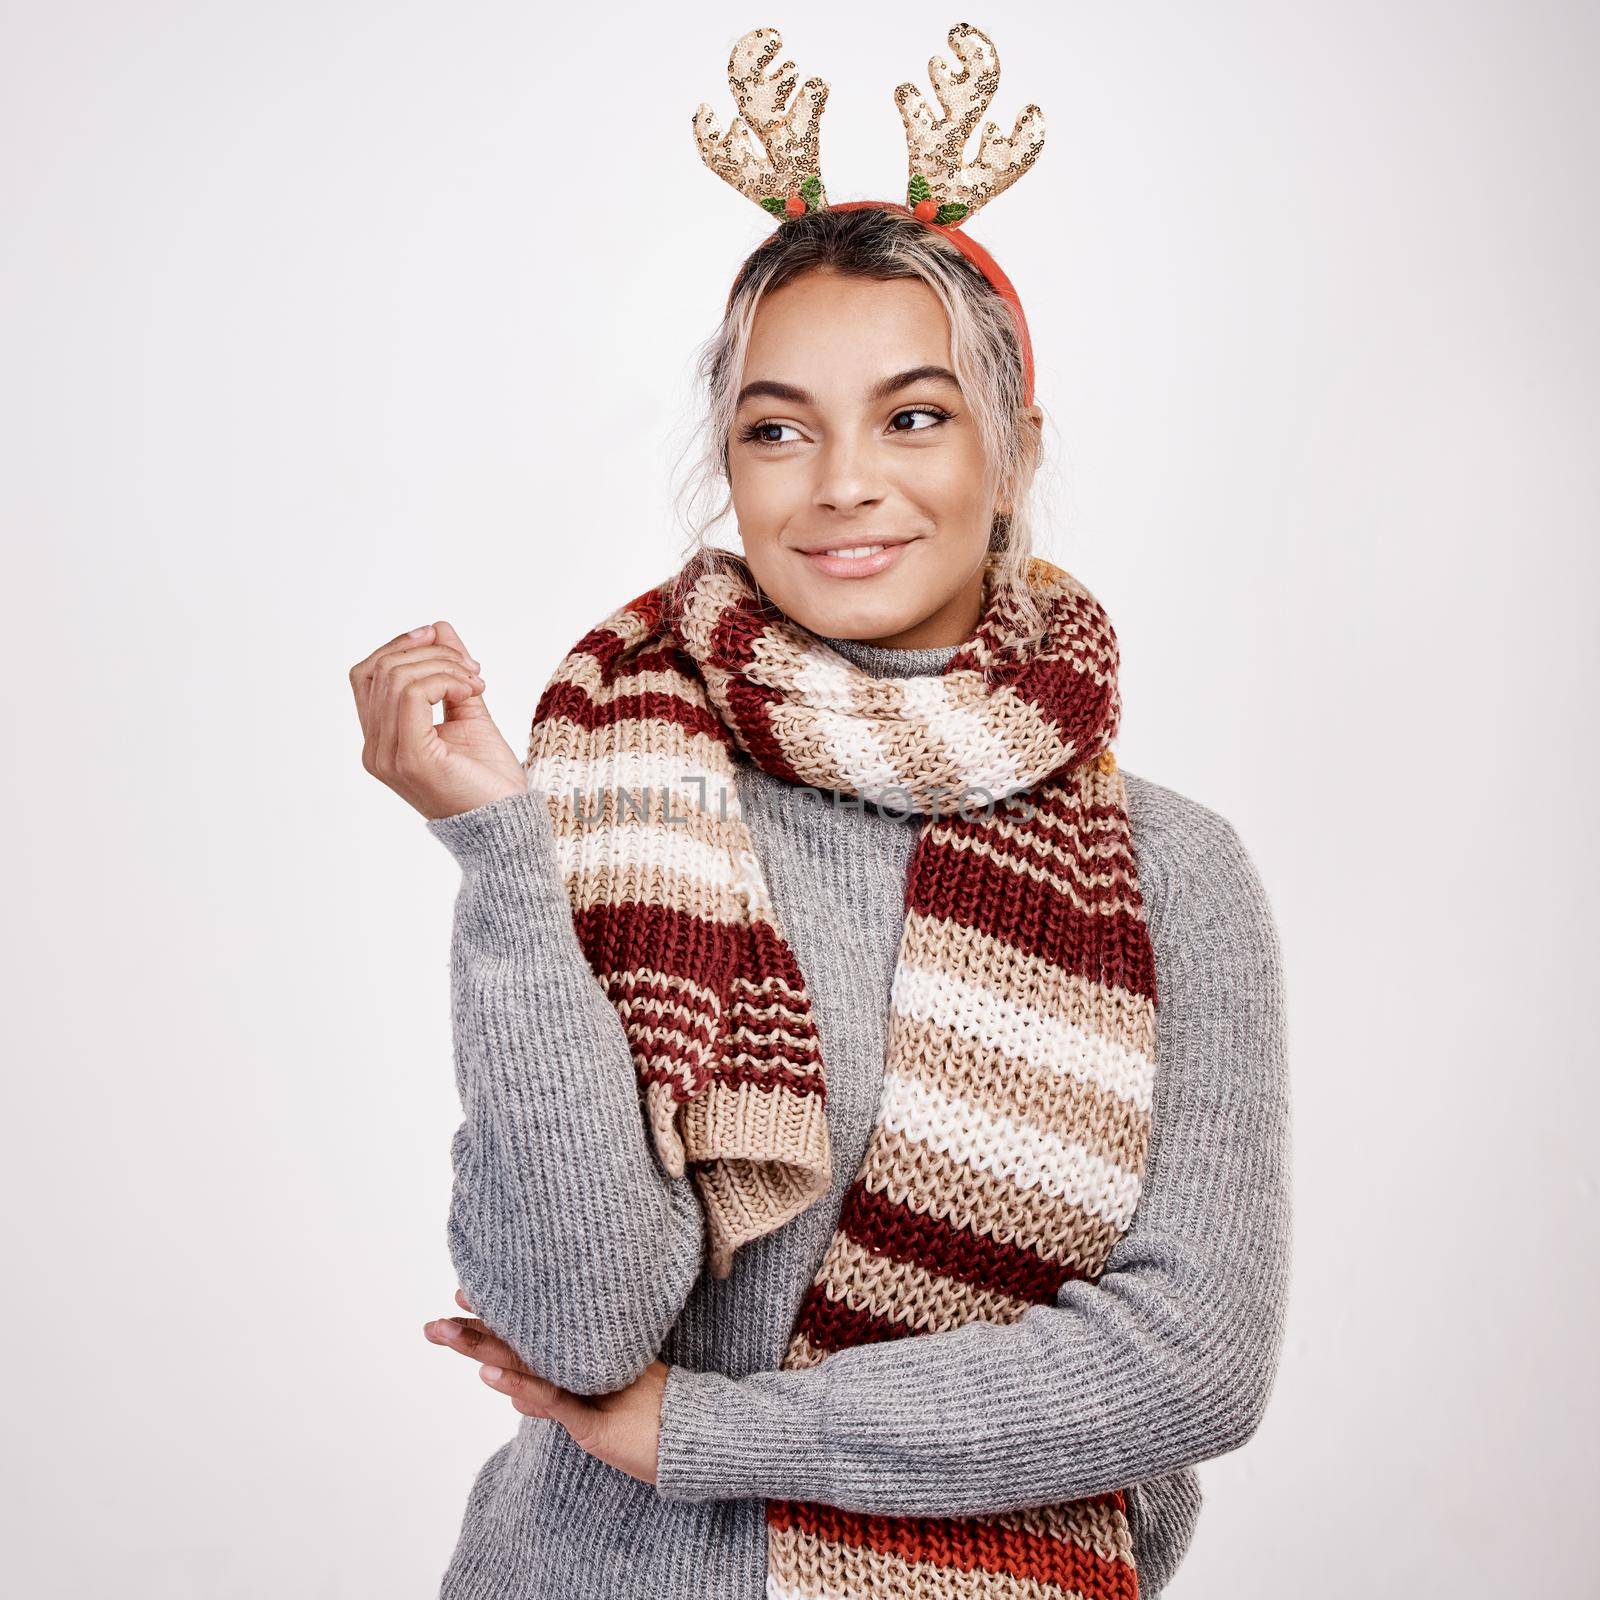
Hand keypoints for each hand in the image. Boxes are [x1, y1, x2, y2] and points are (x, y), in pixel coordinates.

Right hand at [350, 620, 526, 820]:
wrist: (508, 824)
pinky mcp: (411, 758)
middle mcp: (376, 750)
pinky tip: (471, 692)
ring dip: (444, 666)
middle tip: (472, 669)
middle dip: (429, 653)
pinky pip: (412, 694)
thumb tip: (438, 627)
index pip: (367, 675)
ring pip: (396, 677)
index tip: (441, 639)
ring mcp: (388, 757)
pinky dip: (444, 680)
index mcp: (382, 740)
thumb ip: (449, 671)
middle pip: (381, 669)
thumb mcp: (467, 709)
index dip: (400, 646)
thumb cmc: (489, 778)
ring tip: (476, 683)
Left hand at [424, 1289, 666, 1486]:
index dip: (496, 1316)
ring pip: (528, 1363)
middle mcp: (581, 1367)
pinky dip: (520, 1387)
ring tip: (446, 1331)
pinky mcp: (592, 1422)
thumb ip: (553, 1400)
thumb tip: (509, 1393)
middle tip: (440, 1309)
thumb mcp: (592, 1415)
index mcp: (580, 1362)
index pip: (530, 1336)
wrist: (699, 1441)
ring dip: (484, 1347)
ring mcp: (587, 1389)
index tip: (464, 1293)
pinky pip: (552, 1401)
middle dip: (476, 1327)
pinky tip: (489, 1376)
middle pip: (521, 1342)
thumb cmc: (649, 1425)